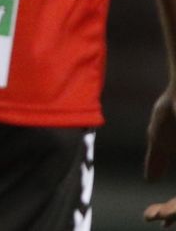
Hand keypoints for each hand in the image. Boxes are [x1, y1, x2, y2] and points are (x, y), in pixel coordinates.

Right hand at [147, 88, 175, 222]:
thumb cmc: (173, 105)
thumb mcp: (159, 135)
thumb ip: (156, 157)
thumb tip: (149, 179)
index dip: (169, 209)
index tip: (153, 217)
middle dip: (171, 211)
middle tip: (154, 217)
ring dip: (174, 209)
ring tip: (161, 213)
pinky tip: (171, 205)